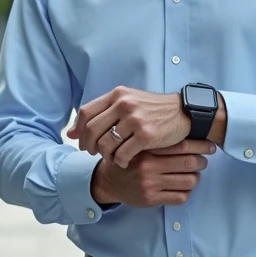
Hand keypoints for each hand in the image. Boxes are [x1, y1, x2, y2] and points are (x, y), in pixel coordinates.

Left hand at [67, 86, 190, 167]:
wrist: (184, 113)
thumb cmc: (153, 110)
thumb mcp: (128, 102)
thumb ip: (102, 113)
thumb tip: (71, 132)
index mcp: (117, 95)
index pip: (85, 112)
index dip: (79, 130)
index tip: (80, 141)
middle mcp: (124, 104)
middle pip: (92, 130)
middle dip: (88, 146)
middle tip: (92, 153)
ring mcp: (135, 119)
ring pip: (105, 144)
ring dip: (105, 155)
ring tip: (111, 157)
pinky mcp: (146, 135)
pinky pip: (122, 154)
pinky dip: (119, 161)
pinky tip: (124, 162)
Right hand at [90, 140, 215, 207]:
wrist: (108, 181)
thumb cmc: (128, 158)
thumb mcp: (137, 143)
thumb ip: (157, 139)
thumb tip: (189, 131)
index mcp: (146, 148)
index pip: (181, 146)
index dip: (200, 145)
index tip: (209, 145)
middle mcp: (148, 166)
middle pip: (188, 162)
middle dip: (201, 161)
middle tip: (204, 159)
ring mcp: (150, 184)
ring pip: (188, 181)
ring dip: (196, 177)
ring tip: (194, 173)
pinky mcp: (151, 199)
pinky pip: (181, 197)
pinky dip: (187, 191)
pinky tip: (183, 186)